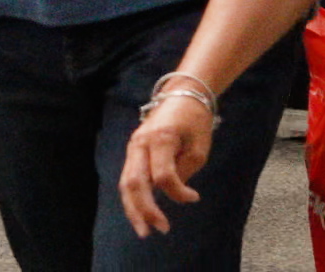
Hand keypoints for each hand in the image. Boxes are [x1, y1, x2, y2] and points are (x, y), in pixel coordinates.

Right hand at [118, 94, 217, 238]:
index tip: (195, 197)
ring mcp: (133, 146)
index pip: (163, 175)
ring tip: (143, 230)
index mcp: (160, 139)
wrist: (181, 95)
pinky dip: (133, 197)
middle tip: (159, 230)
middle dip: (144, 209)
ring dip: (134, 208)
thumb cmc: (195, 121)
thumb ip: (184, 170)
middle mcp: (140, 143)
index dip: (178, 192)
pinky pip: (128, 177)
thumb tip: (172, 193)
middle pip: (134, 182)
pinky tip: (140, 213)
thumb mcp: (199, 146)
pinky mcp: (133, 150)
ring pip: (126, 182)